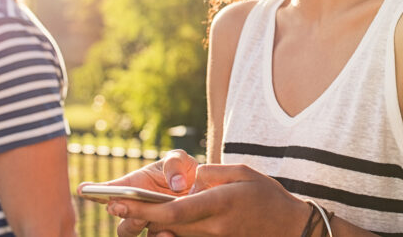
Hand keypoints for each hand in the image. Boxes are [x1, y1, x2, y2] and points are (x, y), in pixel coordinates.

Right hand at [77, 149, 197, 234]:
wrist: (202, 188)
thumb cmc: (184, 170)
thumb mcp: (179, 160)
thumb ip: (175, 165)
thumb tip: (176, 184)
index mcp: (132, 184)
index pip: (108, 189)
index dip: (93, 190)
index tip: (84, 189)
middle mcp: (134, 206)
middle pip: (117, 213)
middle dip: (117, 209)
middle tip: (119, 205)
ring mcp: (147, 221)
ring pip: (130, 230)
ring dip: (133, 224)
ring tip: (142, 218)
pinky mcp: (163, 231)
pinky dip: (160, 236)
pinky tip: (168, 232)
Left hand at [105, 164, 309, 236]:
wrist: (289, 227)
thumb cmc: (267, 195)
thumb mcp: (243, 171)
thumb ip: (213, 172)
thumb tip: (190, 177)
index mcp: (221, 202)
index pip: (176, 211)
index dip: (145, 210)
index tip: (121, 202)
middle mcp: (214, 226)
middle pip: (168, 226)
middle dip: (139, 217)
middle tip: (113, 206)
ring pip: (175, 234)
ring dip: (151, 225)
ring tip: (131, 213)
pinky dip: (171, 232)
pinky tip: (158, 225)